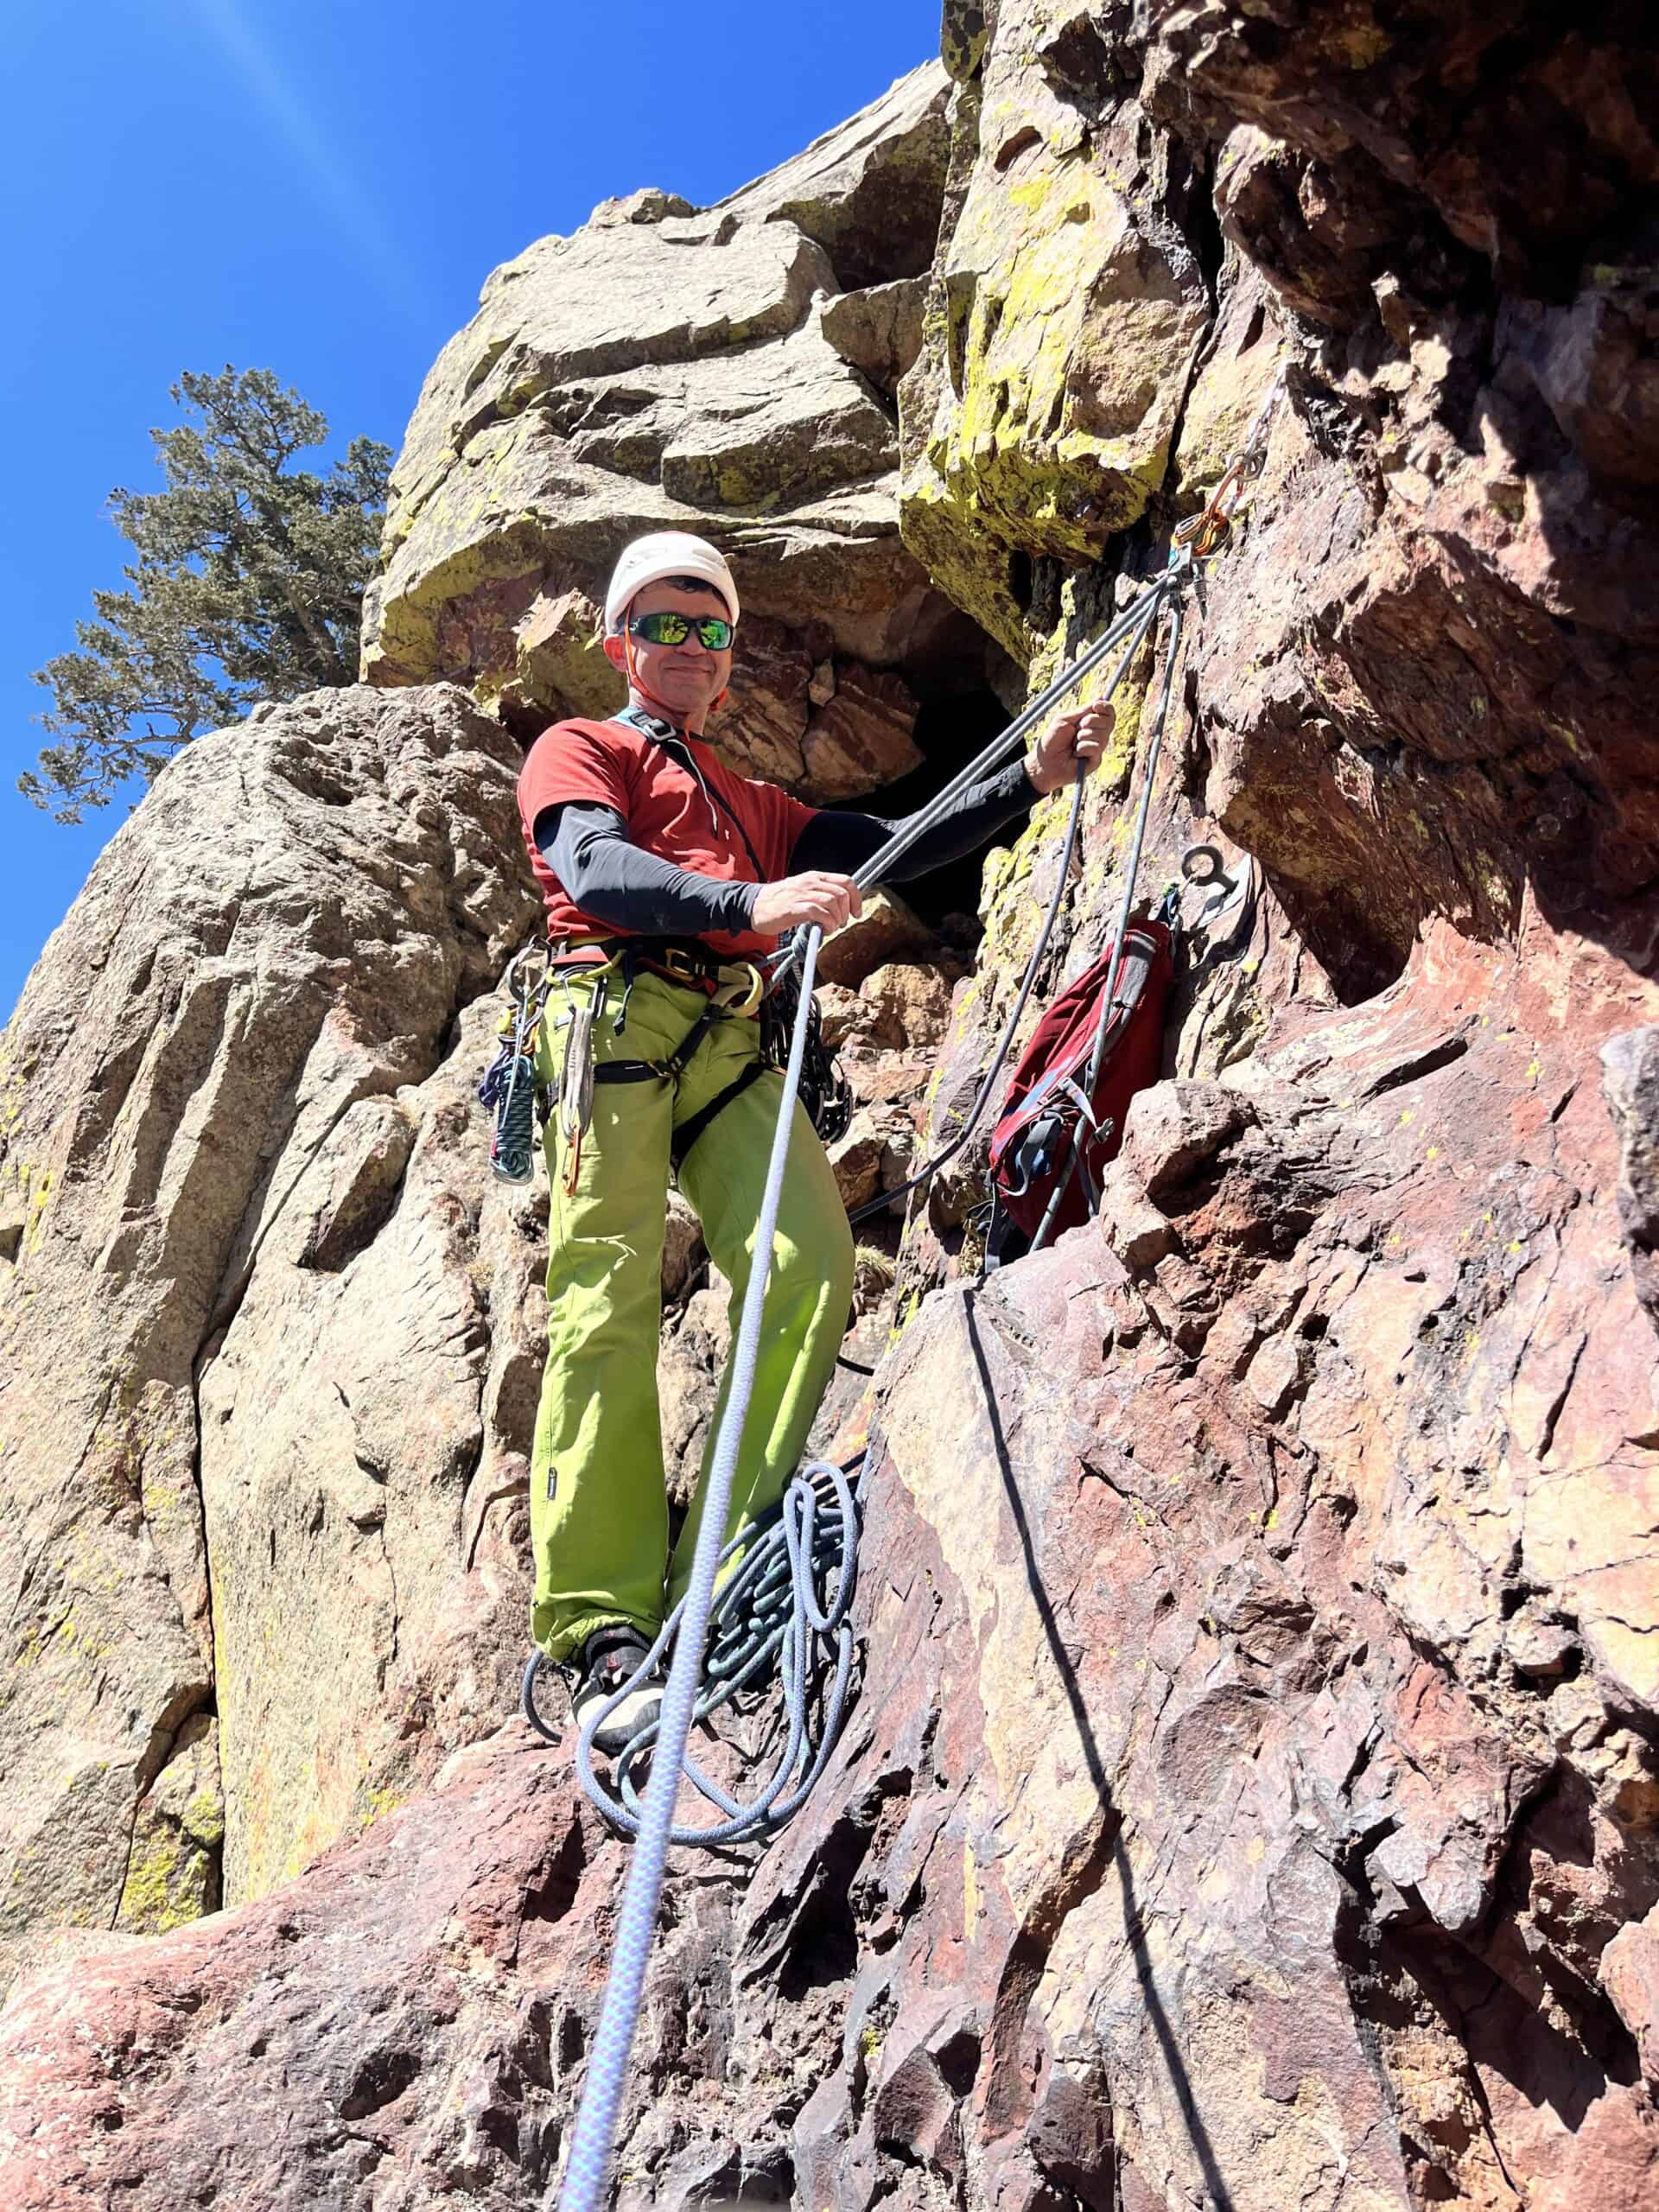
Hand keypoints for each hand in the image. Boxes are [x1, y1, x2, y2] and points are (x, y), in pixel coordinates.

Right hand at [750, 871, 864, 934]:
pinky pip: (819, 913)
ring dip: (837, 918)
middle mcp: (810, 882)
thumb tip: (841, 907)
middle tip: (840, 923)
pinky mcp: (794, 907)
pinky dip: (826, 923)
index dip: (856, 898)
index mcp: (814, 877)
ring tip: (830, 927)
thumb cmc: (778, 901)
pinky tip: (822, 930)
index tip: (856, 913)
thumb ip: (820, 895)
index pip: (846, 881)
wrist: (752, 906)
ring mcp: (801, 894)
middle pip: (842, 893)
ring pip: (833, 902)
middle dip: (847, 911)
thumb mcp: (802, 891)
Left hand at [1027, 703, 1115, 795]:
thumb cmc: (1052, 740)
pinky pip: (1096, 748)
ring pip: (1103, 735)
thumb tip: (1101, 697)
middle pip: (1109, 722)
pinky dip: (1083, 748)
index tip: (1096, 706)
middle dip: (1092, 721)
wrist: (1045, 762)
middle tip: (1077, 728)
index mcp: (1091, 723)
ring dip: (1084, 736)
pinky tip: (1075, 754)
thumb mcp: (1066, 719)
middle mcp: (1097, 735)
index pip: (1108, 713)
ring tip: (1073, 743)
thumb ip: (1084, 710)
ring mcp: (1097, 748)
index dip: (1106, 707)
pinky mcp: (1096, 761)